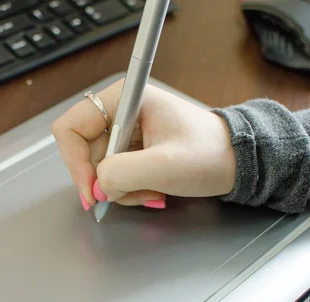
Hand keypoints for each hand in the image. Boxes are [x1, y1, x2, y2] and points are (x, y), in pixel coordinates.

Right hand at [52, 79, 236, 209]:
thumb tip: (97, 188)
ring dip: (119, 188)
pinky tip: (151, 189)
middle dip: (105, 180)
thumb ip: (121, 174)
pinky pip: (113, 173)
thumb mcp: (164, 166)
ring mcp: (125, 129)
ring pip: (99, 167)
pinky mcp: (132, 147)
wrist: (238, 161)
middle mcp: (120, 109)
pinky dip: (127, 188)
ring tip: (150, 191)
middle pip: (84, 152)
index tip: (92, 190)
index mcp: (125, 98)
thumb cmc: (211, 154)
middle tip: (129, 195)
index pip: (72, 128)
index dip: (75, 162)